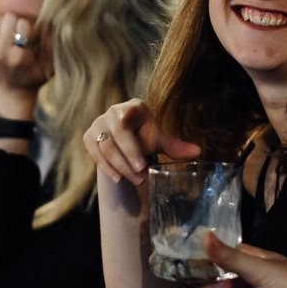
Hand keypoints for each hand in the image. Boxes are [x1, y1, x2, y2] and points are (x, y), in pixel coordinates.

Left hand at [0, 12, 50, 113]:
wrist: (8, 95)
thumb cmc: (33, 78)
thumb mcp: (48, 67)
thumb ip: (50, 45)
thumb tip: (47, 23)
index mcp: (18, 58)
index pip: (23, 23)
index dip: (28, 26)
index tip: (29, 34)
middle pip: (7, 18)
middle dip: (14, 22)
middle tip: (17, 33)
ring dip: (2, 25)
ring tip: (7, 36)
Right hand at [84, 98, 199, 184]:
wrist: (122, 145)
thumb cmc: (145, 139)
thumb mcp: (159, 142)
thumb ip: (175, 147)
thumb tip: (198, 153)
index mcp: (134, 107)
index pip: (132, 110)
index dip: (129, 112)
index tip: (129, 113)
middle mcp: (114, 112)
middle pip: (119, 133)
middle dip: (131, 155)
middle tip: (142, 173)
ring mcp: (98, 124)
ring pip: (107, 147)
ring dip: (122, 166)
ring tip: (137, 181)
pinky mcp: (89, 137)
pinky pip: (96, 154)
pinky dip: (108, 168)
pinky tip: (118, 179)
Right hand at [190, 234, 286, 287]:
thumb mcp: (261, 267)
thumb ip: (229, 257)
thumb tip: (204, 234)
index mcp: (246, 265)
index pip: (216, 257)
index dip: (203, 257)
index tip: (190, 256)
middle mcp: (238, 286)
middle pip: (204, 282)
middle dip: (204, 282)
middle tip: (220, 283)